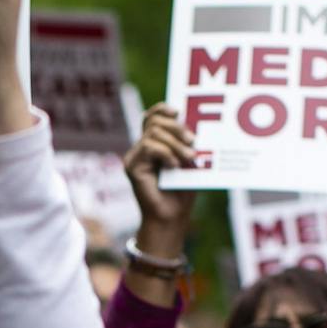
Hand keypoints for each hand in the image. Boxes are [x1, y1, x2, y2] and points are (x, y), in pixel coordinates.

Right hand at [126, 103, 198, 237]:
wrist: (171, 218)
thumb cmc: (182, 192)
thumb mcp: (188, 162)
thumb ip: (186, 143)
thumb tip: (194, 126)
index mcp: (154, 144)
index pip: (152, 117)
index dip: (163, 109)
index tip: (178, 111)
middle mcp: (141, 148)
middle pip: (154, 121)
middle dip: (176, 127)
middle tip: (193, 141)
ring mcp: (135, 157)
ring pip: (153, 133)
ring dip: (175, 143)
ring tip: (189, 157)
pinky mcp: (131, 167)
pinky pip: (149, 147)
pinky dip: (165, 153)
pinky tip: (173, 165)